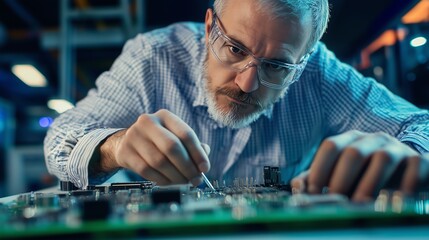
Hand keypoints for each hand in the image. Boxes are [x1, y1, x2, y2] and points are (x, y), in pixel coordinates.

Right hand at [99, 109, 209, 185]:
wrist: (125, 143)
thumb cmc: (157, 141)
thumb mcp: (174, 137)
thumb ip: (192, 147)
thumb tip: (203, 164)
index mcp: (165, 116)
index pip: (186, 134)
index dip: (198, 153)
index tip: (205, 168)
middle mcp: (148, 122)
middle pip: (172, 147)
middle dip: (187, 167)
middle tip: (196, 179)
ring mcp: (134, 136)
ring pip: (159, 161)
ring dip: (176, 176)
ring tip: (184, 181)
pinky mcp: (125, 152)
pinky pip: (147, 171)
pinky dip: (162, 180)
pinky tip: (170, 182)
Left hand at [291, 130, 428, 200]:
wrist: (407, 173)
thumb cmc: (366, 176)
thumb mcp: (341, 176)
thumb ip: (318, 180)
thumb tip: (297, 187)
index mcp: (350, 140)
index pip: (330, 146)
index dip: (319, 169)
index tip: (313, 193)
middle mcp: (372, 139)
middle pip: (353, 152)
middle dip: (340, 179)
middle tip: (336, 201)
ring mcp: (396, 148)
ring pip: (382, 158)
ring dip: (369, 184)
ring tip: (361, 205)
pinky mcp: (418, 160)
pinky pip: (414, 167)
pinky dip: (404, 185)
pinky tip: (393, 201)